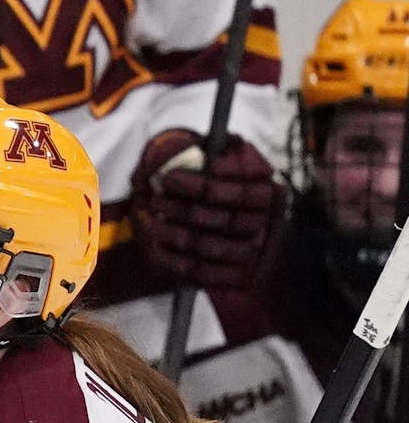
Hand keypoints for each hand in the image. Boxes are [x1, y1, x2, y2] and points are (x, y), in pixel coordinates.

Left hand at [130, 129, 286, 291]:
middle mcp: (269, 226)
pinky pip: (200, 272)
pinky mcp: (237, 279)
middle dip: (181, 208)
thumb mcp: (241, 167)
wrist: (251, 242)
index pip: (237, 192)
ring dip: (173, 232)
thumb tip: (219, 143)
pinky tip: (155, 244)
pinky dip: (174, 259)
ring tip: (148, 218)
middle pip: (221, 220)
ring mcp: (254, 256)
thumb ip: (231, 153)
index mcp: (273, 196)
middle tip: (153, 199)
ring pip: (207, 246)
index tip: (168, 177)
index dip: (202, 185)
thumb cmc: (233, 192)